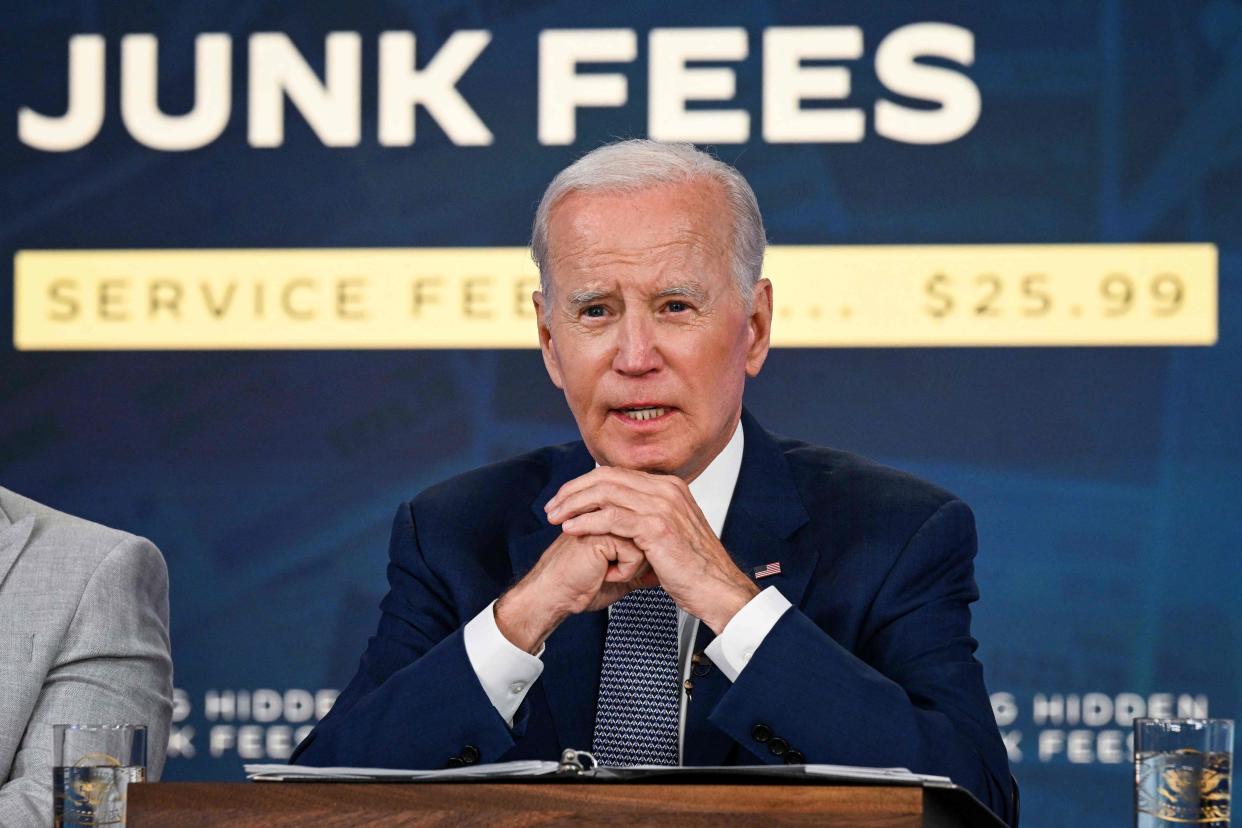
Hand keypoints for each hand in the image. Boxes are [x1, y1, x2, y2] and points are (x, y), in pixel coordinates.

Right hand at [495, 530, 656, 653]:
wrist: (556, 595)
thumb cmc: (582, 585)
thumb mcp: (621, 574)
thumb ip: (643, 565)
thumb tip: (664, 569)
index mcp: (614, 517)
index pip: (650, 530)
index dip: (641, 557)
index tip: (618, 569)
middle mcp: (611, 512)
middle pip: (652, 535)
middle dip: (638, 563)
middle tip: (611, 571)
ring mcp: (606, 517)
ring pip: (646, 542)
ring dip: (631, 567)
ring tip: (607, 571)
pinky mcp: (603, 530)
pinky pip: (636, 552)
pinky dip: (624, 571)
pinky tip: (602, 572)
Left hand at [545, 467, 759, 633]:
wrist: (717, 589)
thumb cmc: (693, 569)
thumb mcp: (670, 534)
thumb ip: (646, 519)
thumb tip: (618, 517)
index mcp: (669, 487)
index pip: (616, 473)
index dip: (585, 484)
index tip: (565, 499)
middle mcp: (666, 490)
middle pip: (607, 478)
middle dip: (573, 491)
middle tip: (552, 507)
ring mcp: (663, 506)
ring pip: (606, 493)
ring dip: (574, 505)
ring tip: (555, 517)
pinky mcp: (657, 527)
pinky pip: (612, 518)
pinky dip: (587, 522)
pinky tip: (571, 529)